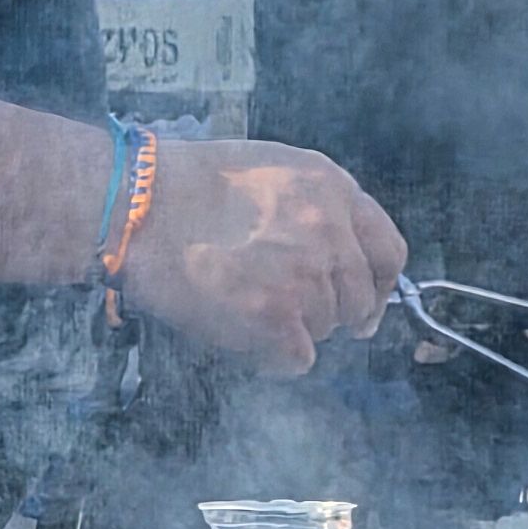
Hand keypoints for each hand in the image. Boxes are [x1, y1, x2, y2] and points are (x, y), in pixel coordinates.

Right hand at [117, 137, 406, 374]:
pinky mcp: (277, 317)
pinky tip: (240, 333)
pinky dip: (272, 357)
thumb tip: (340, 253)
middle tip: (284, 308)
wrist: (137, 205)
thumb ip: (317, 206)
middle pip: (358, 299)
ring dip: (292, 329)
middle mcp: (331, 232)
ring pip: (324, 330)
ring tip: (243, 305)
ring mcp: (307, 276)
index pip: (390, 252)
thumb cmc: (189, 184)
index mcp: (335, 190)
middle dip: (328, 311)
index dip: (377, 285)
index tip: (363, 303)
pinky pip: (297, 359)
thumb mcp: (273, 169)